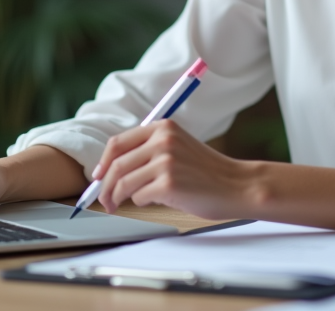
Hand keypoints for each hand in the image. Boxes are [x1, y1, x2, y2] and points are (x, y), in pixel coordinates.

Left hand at [94, 120, 257, 219]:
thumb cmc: (208, 172)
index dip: (103, 162)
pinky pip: (139, 197)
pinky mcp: (168, 184)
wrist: (237, 185)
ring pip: (124, 182)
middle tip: (103, 199)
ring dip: (117, 198)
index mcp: (163, 128)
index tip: (98, 176)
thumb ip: (150, 150)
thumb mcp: (179, 148)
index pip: (118, 142)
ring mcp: (166, 162)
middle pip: (116, 164)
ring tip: (118, 206)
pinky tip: (152, 202)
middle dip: (104, 185)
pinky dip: (140, 203)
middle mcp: (163, 141)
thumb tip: (112, 169)